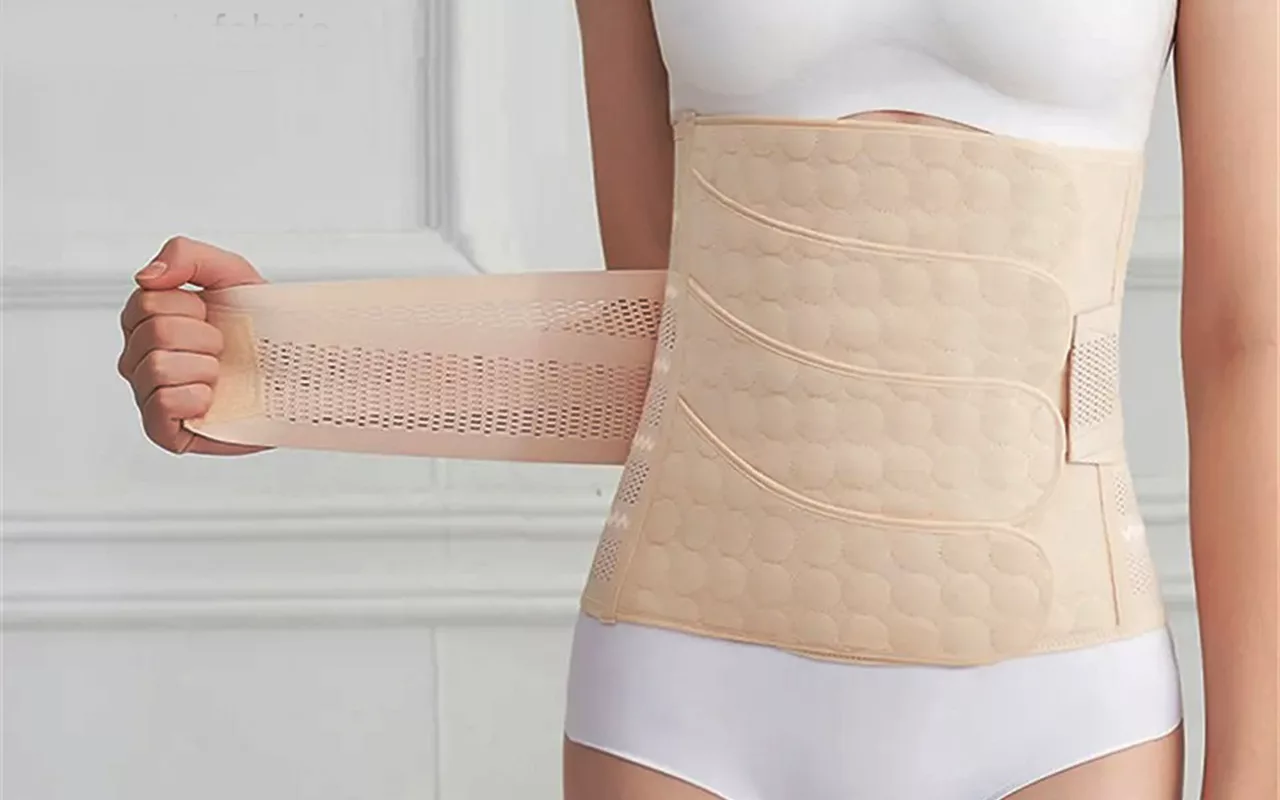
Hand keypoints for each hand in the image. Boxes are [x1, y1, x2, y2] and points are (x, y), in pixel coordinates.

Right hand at [118, 236, 268, 455]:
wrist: (299, 374)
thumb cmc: (262, 329)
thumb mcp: (231, 275)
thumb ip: (185, 255)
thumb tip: (146, 276)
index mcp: (147, 320)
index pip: (146, 300)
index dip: (191, 305)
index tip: (213, 315)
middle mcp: (140, 357)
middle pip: (153, 332)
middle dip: (204, 336)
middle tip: (224, 347)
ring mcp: (150, 394)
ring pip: (156, 367)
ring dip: (205, 365)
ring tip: (221, 373)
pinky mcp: (166, 430)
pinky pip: (162, 405)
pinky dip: (197, 397)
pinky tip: (214, 398)